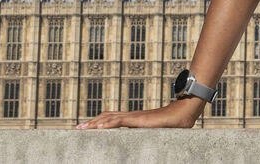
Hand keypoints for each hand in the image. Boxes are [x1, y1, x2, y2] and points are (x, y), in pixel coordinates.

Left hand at [77, 97, 204, 128]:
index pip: (111, 118)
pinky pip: (119, 121)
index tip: (86, 127)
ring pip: (109, 118)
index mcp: (133, 119)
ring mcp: (134, 116)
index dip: (98, 122)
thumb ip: (146, 135)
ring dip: (94, 123)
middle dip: (91, 123)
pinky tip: (99, 128)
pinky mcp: (138, 120)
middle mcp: (131, 116)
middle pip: (106, 117)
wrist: (182, 114)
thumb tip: (143, 145)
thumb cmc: (172, 124)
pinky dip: (107, 124)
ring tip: (82, 128)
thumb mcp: (154, 132)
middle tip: (77, 128)